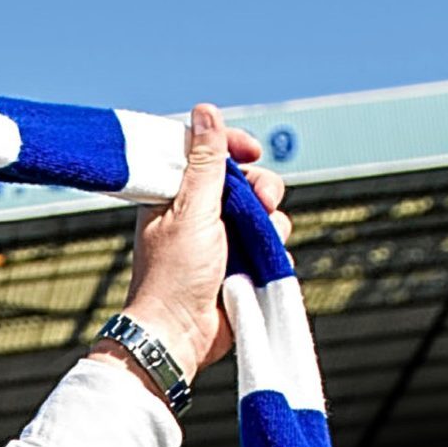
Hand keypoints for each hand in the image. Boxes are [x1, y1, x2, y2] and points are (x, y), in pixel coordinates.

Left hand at [107, 104, 293, 383]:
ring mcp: (222, 238)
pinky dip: (274, 247)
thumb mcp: (191, 210)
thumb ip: (205, 162)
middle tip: (262, 201)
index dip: (233, 145)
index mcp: (175, 194)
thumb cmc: (173, 275)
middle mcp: (199, 213)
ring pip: (265, 210)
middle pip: (245, 179)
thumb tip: (205, 112)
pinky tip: (264, 262)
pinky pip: (272, 241)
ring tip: (261, 240)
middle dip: (261, 186)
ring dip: (271, 220)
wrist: (179, 335)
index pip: (208, 152)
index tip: (252, 150)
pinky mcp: (242, 262)